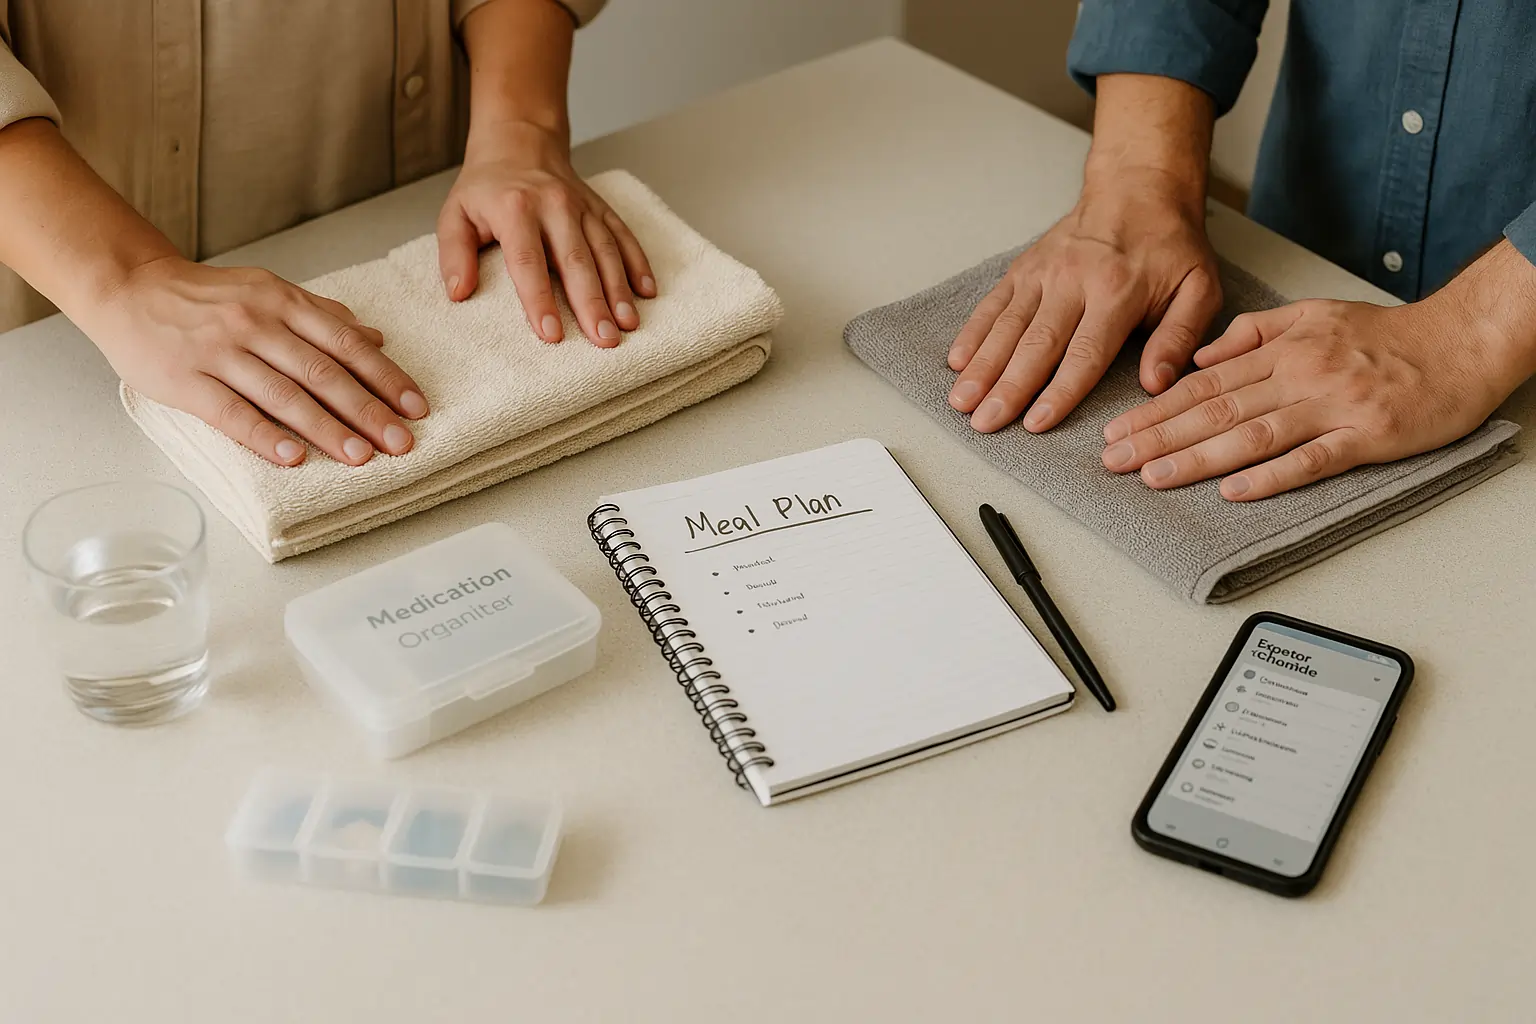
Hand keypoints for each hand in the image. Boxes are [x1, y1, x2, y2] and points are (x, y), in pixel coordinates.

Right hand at [89, 257, 427, 466]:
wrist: (129, 287)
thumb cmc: (206, 298)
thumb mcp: (268, 290)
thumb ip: (321, 315)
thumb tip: (376, 337)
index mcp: (282, 302)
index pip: (345, 344)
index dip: (385, 377)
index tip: (415, 407)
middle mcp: (257, 324)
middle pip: (322, 372)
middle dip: (367, 410)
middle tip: (399, 442)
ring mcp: (221, 351)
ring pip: (283, 394)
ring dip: (326, 428)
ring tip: (360, 457)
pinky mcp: (186, 380)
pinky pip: (231, 412)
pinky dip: (264, 435)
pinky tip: (293, 456)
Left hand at [436, 120, 655, 346]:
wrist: (519, 143)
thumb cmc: (486, 189)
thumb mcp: (455, 214)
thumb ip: (454, 254)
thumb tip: (459, 293)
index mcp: (515, 208)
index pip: (528, 261)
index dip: (540, 299)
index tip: (551, 334)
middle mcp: (554, 205)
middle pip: (576, 260)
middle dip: (592, 303)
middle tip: (603, 340)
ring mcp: (582, 207)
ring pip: (605, 251)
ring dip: (618, 290)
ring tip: (627, 324)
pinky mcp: (601, 208)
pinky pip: (623, 236)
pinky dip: (638, 264)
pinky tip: (646, 292)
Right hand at [946, 170, 1221, 432]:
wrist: (1138, 187)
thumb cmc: (1171, 246)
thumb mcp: (1199, 288)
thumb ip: (1179, 336)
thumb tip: (1157, 383)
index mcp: (1118, 290)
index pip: (1085, 352)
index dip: (1059, 391)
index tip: (1036, 423)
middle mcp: (1073, 280)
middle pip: (1036, 344)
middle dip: (1007, 387)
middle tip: (985, 423)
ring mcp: (1043, 273)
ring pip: (1007, 326)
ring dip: (982, 366)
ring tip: (962, 401)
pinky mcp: (1024, 268)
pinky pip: (993, 303)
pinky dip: (973, 332)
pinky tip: (958, 361)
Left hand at [1098, 260, 1533, 498]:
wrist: (1461, 341)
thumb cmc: (1387, 335)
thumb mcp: (1313, 314)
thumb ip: (1253, 333)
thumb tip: (1201, 358)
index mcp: (1283, 348)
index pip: (1204, 383)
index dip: (1155, 408)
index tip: (1117, 429)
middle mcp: (1300, 375)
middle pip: (1216, 410)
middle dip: (1158, 435)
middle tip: (1113, 459)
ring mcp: (1333, 406)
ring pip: (1253, 435)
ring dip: (1198, 457)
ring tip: (1153, 475)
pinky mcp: (1367, 436)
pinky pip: (1311, 460)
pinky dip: (1270, 476)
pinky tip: (1233, 490)